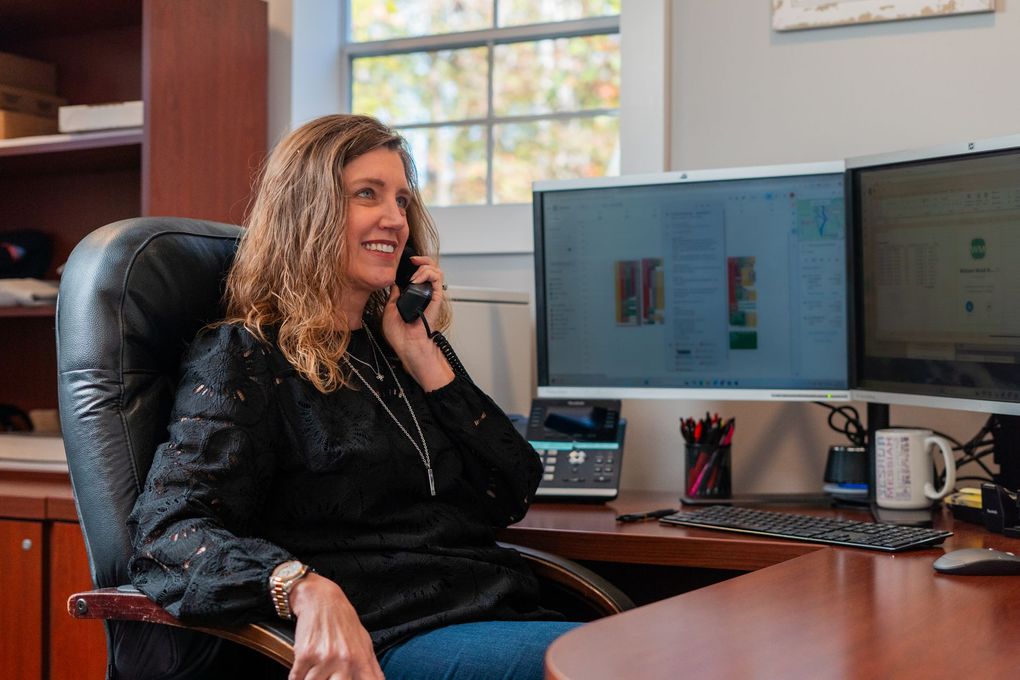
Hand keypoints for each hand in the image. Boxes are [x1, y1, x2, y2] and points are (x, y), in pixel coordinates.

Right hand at [287, 573, 383, 679]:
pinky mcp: (305, 656)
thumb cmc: (343, 622)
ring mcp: (325, 659)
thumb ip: (371, 667)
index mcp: (361, 660)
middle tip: (328, 675)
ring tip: (316, 670)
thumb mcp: (364, 642)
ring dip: (312, 679)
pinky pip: (296, 679)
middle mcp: (345, 661)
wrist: (321, 599)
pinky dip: (298, 677)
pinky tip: (303, 669)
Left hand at [382, 255, 453, 390]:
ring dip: (424, 266)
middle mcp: (424, 293)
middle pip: (430, 267)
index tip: (404, 262)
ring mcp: (431, 295)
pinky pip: (437, 278)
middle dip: (422, 259)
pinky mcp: (436, 297)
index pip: (418, 274)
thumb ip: (393, 294)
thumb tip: (394, 283)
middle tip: (412, 260)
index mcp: (413, 295)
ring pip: (435, 269)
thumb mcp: (389, 309)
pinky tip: (416, 279)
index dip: (413, 265)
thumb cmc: (400, 334)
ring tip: (414, 275)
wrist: (407, 344)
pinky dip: (427, 273)